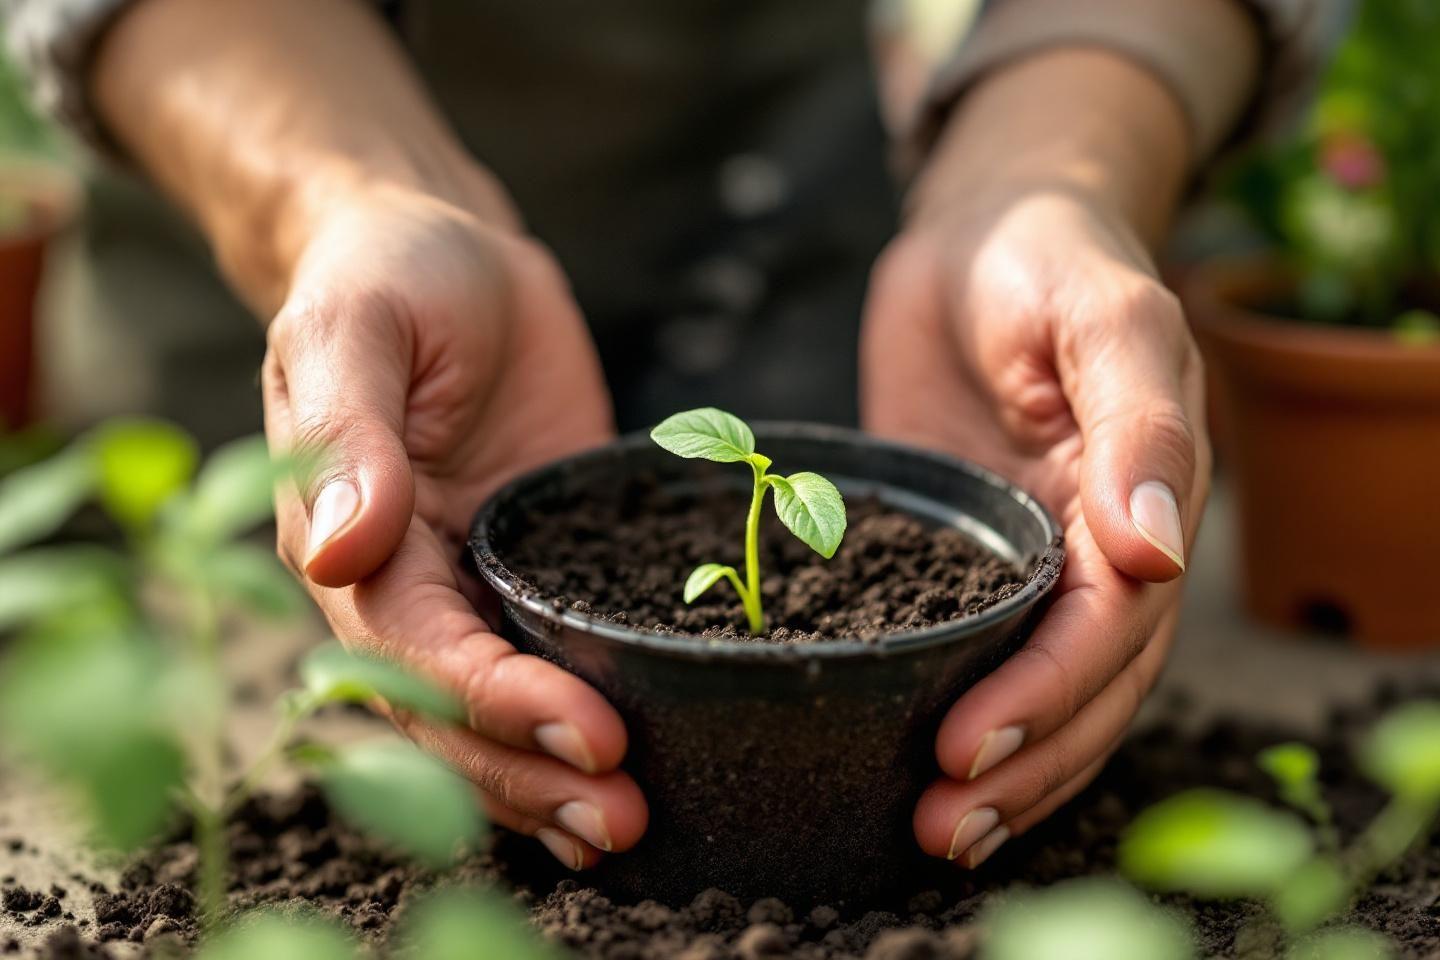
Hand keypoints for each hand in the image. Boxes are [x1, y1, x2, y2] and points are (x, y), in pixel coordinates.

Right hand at [262, 183, 647, 869]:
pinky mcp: (539, 564)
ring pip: (498, 711)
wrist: (447, 252)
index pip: (414, 652)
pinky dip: (580, 720)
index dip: (492, 703)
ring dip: (554, 776)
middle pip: (452, 713)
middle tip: (620, 815)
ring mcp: (474, 582)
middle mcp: (405, 584)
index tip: (583, 731)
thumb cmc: (387, 272)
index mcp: (345, 541)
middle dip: (530, 770)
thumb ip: (347, 434)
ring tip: (629, 825)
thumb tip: (335, 552)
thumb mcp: (355, 326)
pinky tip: (633, 770)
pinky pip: (557, 654)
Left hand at [862, 185, 1208, 866]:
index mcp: (1142, 504)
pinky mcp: (960, 552)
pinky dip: (950, 709)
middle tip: (940, 820)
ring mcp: (1028, 557)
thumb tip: (1157, 548)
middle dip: (1022, 761)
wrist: (982, 227)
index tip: (970, 743)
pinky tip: (911, 769)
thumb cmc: (1049, 257)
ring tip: (932, 831)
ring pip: (1036, 688)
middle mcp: (1096, 548)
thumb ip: (1141, 427)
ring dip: (1000, 769)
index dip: (1048, 694)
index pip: (1110, 629)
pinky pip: (966, 646)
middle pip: (1083, 686)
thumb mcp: (1105, 316)